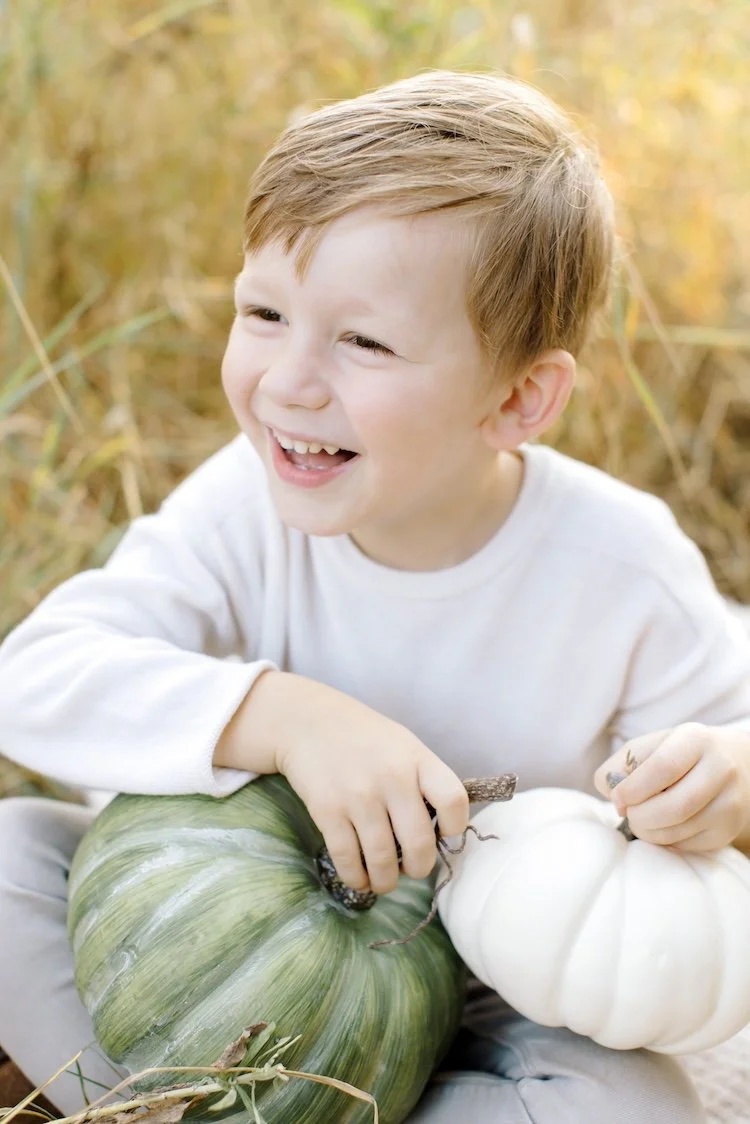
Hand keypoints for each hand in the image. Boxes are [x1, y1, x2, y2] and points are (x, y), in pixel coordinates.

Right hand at [225, 671, 469, 894]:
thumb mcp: (403, 745)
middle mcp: (392, 778)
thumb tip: (437, 832)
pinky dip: (356, 878)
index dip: (454, 827)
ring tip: (384, 880)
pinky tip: (359, 878)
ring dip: (386, 881)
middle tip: (412, 869)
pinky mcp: (328, 811)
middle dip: (419, 868)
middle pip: (419, 843)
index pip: (453, 801)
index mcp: (417, 759)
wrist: (308, 722)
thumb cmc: (363, 738)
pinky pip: (348, 859)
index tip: (443, 834)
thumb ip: (423, 780)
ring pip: (383, 860)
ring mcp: (359, 796)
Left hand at [594, 723, 749, 850]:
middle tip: (629, 814)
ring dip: (648, 832)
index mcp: (695, 740)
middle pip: (675, 807)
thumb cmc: (677, 755)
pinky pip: (687, 845)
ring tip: (640, 820)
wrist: (731, 763)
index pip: (663, 768)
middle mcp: (720, 769)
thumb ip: (620, 765)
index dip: (633, 789)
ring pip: (679, 830)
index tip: (618, 798)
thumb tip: (613, 795)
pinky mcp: (727, 829)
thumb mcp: (649, 747)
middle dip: (640, 816)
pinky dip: (664, 840)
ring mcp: (729, 802)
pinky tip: (662, 826)